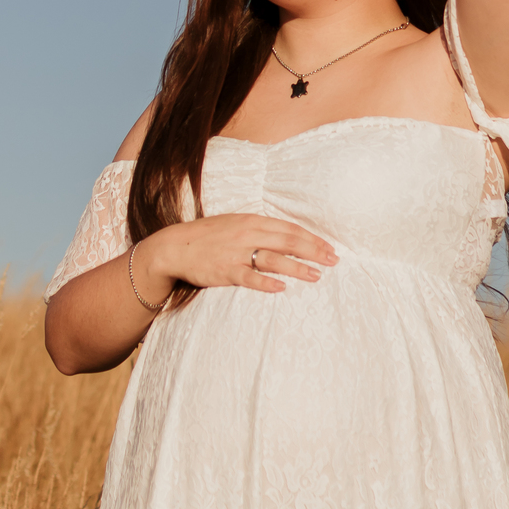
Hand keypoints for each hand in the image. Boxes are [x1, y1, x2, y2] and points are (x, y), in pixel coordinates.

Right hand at [136, 214, 338, 298]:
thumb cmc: (208, 236)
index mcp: (251, 220)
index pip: (289, 228)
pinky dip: (266, 282)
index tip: (330, 247)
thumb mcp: (235, 223)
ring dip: (297, 267)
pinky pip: (249, 277)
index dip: (312, 238)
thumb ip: (260, 228)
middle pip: (287, 242)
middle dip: (313, 251)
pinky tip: (281, 288)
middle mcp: (247, 234)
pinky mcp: (225, 271)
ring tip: (316, 275)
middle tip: (333, 261)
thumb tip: (287, 236)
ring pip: (273, 259)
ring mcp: (236, 253)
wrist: (176, 247)